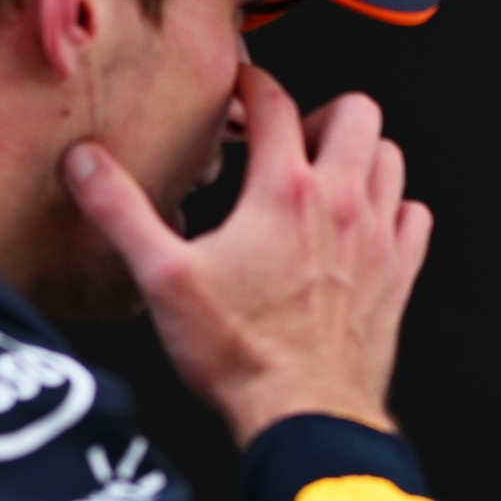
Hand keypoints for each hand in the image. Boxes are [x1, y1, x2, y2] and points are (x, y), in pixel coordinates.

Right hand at [61, 66, 431, 446]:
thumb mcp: (162, 278)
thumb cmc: (241, 355)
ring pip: (391, 158)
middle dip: (320, 113)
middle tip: (291, 138)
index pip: (276, 102)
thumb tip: (85, 166)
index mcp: (284, 192)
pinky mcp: (399, 275)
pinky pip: (415, 216)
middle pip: (357, 113)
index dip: (254, 86)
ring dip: (360, 155)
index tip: (243, 92)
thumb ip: (120, 212)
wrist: (304, 414)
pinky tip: (366, 224)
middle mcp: (341, 204)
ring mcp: (378, 238)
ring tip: (327, 174)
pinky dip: (395, 207)